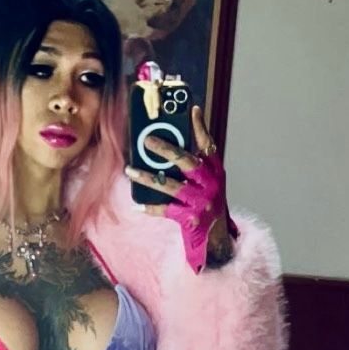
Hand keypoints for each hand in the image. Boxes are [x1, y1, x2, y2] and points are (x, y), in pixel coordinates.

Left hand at [127, 107, 238, 272]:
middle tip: (147, 140)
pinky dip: (151, 207)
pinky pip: (166, 210)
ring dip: (148, 177)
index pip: (208, 145)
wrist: (217, 240)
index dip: (200, 127)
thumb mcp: (207, 182)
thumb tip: (166, 144)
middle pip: (187, 162)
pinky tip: (137, 204)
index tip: (191, 109)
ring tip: (130, 170)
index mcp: (216, 171)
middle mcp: (211, 184)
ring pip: (171, 186)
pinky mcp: (192, 219)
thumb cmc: (207, 205)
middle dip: (166, 149)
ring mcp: (201, 202)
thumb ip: (194, 165)